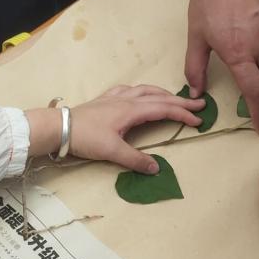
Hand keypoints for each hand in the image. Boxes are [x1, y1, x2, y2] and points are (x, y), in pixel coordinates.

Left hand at [68, 84, 203, 172]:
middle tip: (198, 104)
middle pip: (159, 97)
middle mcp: (126, 100)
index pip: (164, 109)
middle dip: (180, 101)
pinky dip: (141, 91)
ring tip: (174, 97)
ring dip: (162, 93)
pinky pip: (129, 90)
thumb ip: (135, 160)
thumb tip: (155, 168)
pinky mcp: (105, 100)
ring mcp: (115, 98)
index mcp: (131, 110)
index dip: (183, 114)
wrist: (59, 127)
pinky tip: (139, 94)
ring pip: (145, 90)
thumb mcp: (112, 152)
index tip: (198, 120)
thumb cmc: (85, 138)